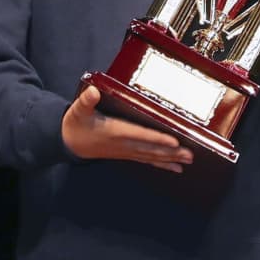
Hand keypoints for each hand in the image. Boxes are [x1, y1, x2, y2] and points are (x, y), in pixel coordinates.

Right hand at [62, 85, 193, 173]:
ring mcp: (126, 151)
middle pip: (151, 149)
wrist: (69, 143)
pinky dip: (161, 164)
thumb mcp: (78, 110)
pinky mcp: (126, 154)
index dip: (157, 138)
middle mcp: (123, 144)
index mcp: (115, 131)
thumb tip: (93, 92)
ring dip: (170, 159)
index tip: (174, 140)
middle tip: (190, 154)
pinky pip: (147, 160)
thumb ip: (86, 101)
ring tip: (188, 161)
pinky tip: (175, 168)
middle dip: (171, 152)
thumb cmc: (76, 123)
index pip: (140, 135)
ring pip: (151, 156)